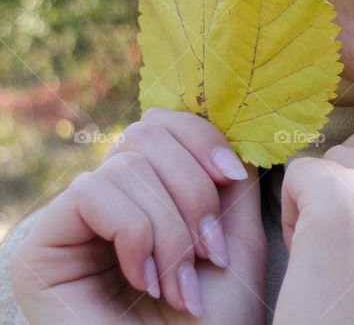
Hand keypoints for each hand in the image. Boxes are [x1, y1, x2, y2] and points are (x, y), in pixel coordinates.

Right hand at [11, 108, 267, 323]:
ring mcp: (71, 226)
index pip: (161, 124)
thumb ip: (228, 178)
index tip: (232, 179)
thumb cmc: (215, 320)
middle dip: (192, 193)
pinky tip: (144, 282)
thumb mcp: (236, 234)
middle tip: (210, 254)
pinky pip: (92, 195)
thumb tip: (225, 127)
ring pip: (126, 166)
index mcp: (149, 193)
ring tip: (182, 287)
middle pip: (145, 137)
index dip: (200, 139)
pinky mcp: (40, 251)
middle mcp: (106, 202)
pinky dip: (134, 235)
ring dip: (170, 229)